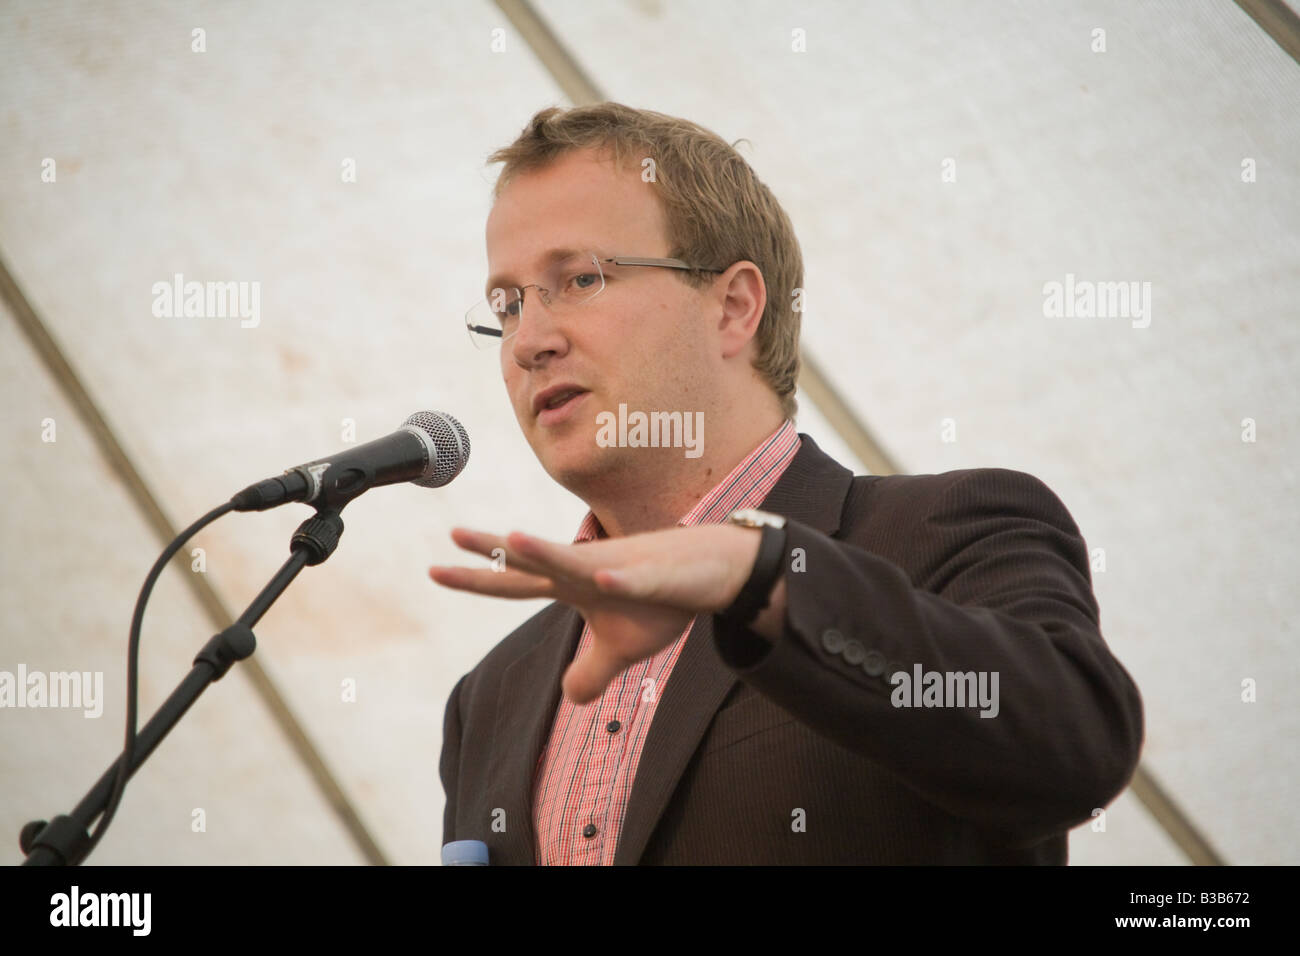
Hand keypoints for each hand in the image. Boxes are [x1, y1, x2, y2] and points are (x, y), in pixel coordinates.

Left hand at [428, 524, 764, 703]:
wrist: (713, 571)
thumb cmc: (664, 601)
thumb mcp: (623, 649)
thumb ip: (591, 671)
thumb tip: (570, 698)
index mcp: (573, 587)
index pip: (515, 583)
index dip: (476, 579)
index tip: (434, 571)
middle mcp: (587, 570)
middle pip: (532, 562)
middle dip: (493, 551)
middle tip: (452, 534)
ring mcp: (620, 568)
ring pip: (577, 559)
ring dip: (545, 551)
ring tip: (511, 538)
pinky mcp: (656, 574)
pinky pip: (637, 578)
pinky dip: (624, 580)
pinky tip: (609, 582)